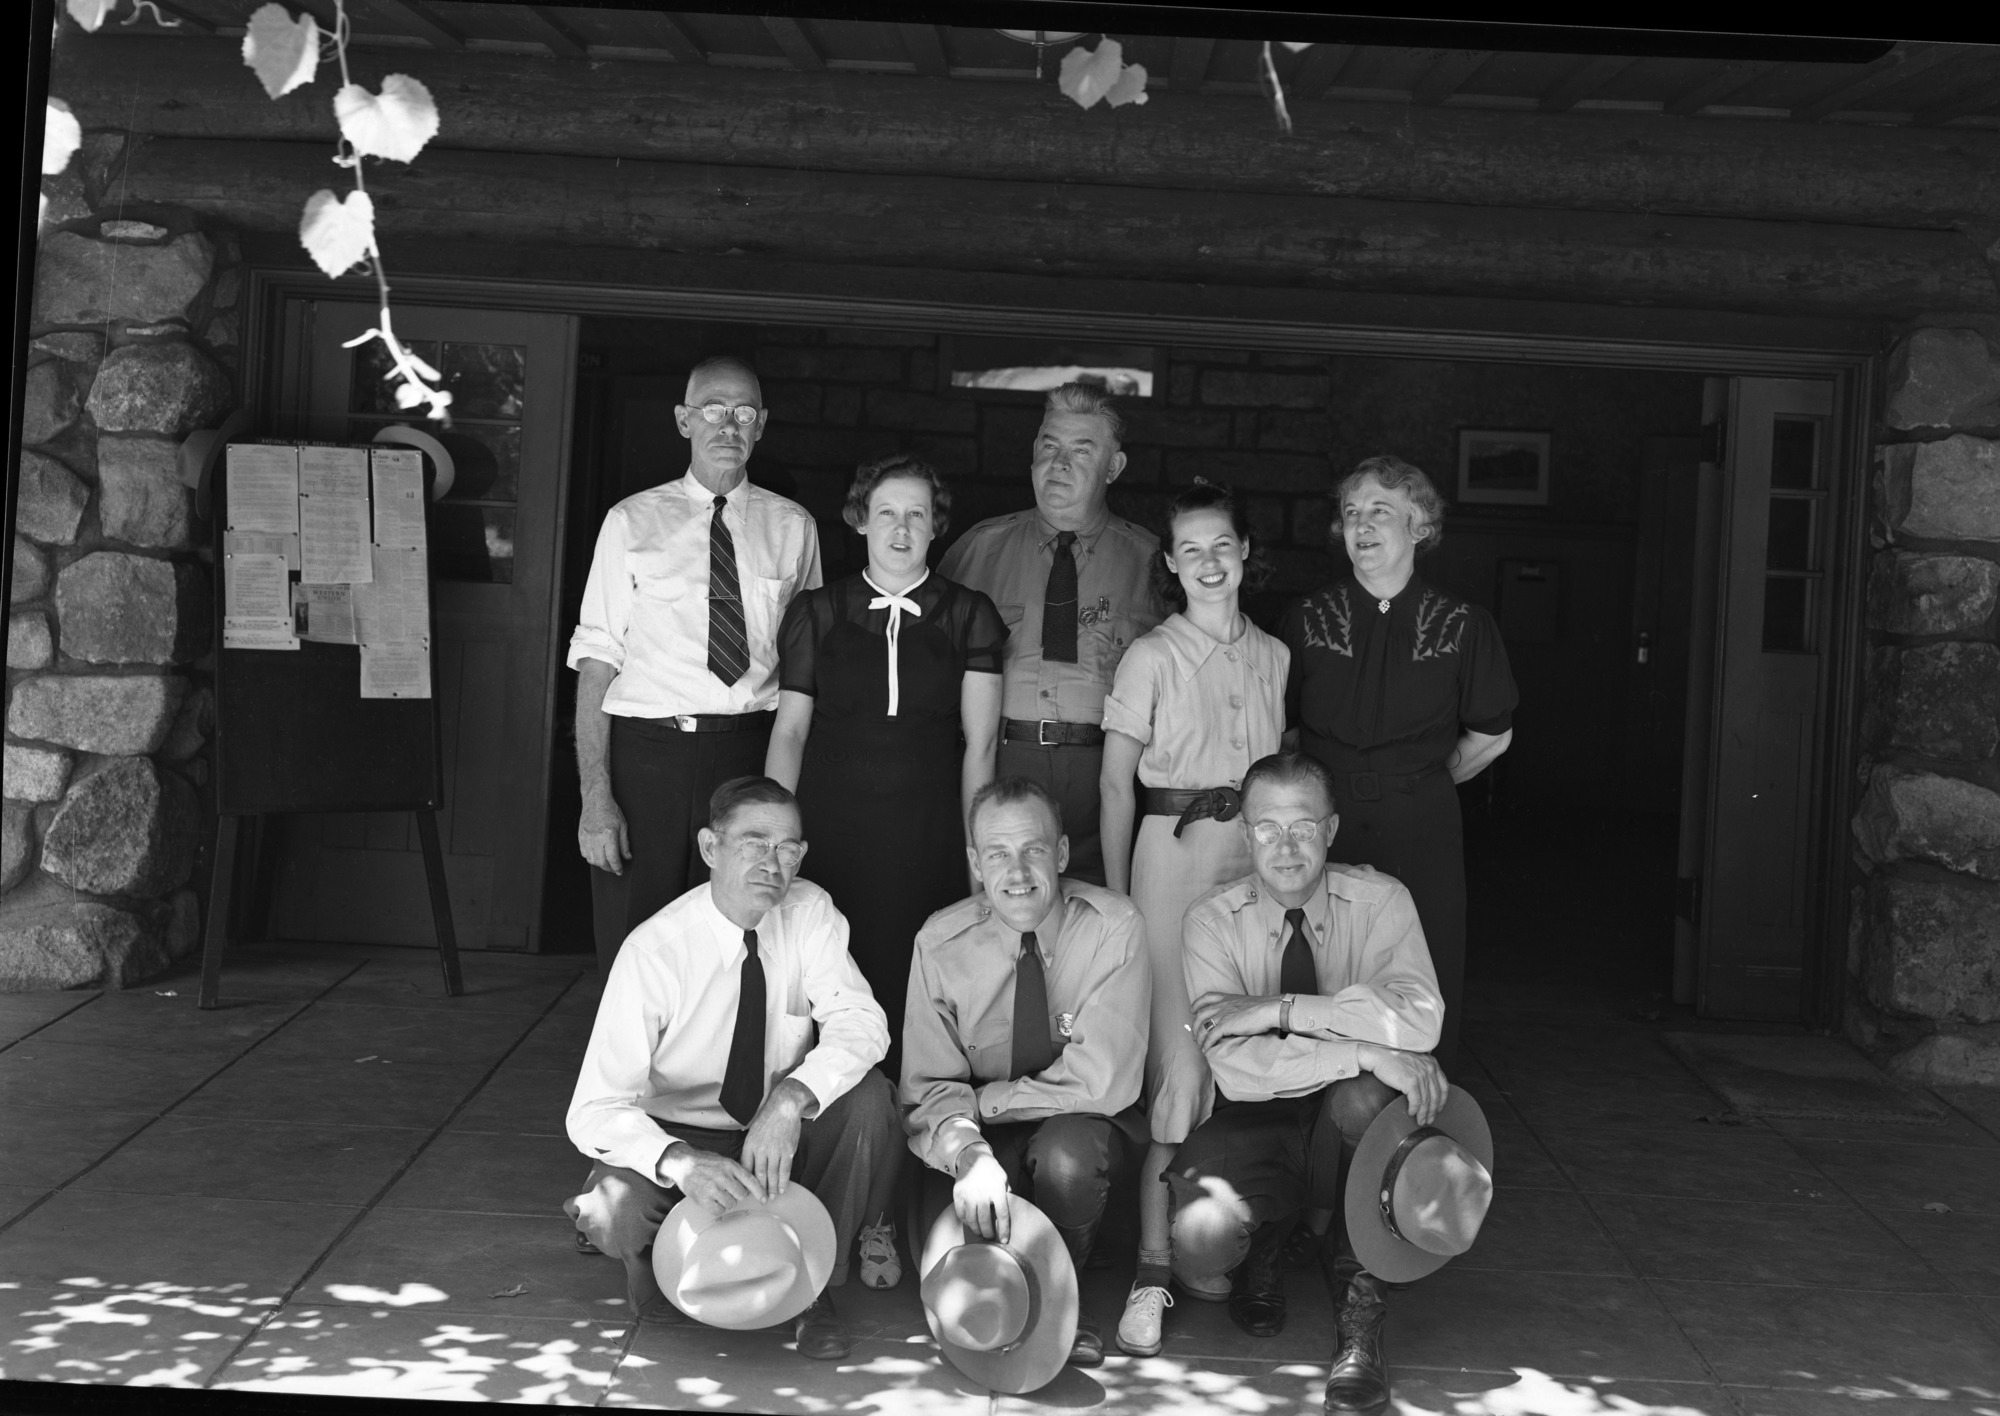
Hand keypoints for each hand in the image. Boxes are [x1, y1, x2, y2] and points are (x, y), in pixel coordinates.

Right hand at [578, 790, 629, 874]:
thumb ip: (625, 844)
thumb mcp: (623, 826)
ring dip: (599, 864)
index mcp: (608, 835)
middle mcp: (596, 838)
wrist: (596, 800)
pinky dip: (591, 857)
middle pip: (601, 862)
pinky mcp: (580, 837)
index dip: (617, 867)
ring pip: (591, 860)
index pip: (612, 858)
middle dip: (609, 868)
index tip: (620, 871)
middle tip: (614, 868)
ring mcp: (586, 838)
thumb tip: (627, 857)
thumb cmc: (611, 811)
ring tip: (606, 862)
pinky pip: (584, 853)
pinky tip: (597, 855)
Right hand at [664, 1142, 765, 1212]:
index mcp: (730, 1166)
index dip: (760, 1191)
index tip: (765, 1199)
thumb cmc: (705, 1162)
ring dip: (727, 1201)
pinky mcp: (703, 1199)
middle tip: (729, 1191)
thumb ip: (737, 1171)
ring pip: (731, 1204)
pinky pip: (719, 1211)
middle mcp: (723, 1177)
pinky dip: (717, 1208)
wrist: (682, 1163)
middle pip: (742, 1195)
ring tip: (717, 1194)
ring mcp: (713, 1188)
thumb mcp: (723, 1160)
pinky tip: (712, 1201)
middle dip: (737, 1195)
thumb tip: (752, 1184)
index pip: (751, 1180)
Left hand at [740, 1082, 809, 1197]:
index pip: (745, 1168)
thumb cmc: (767, 1119)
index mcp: (749, 1145)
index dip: (746, 1181)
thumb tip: (745, 1164)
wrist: (783, 1107)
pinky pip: (785, 1170)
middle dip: (760, 1190)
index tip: (747, 1191)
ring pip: (772, 1175)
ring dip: (772, 1188)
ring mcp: (775, 1151)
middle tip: (761, 1200)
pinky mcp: (787, 1151)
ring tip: (772, 1197)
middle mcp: (761, 1150)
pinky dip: (783, 1181)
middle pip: (759, 1175)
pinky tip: (782, 1188)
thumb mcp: (753, 1132)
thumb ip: (750, 1148)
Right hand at [953, 1151, 1010, 1243]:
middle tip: (990, 1237)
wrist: (973, 1156)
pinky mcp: (958, 1193)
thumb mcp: (1003, 1180)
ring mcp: (968, 1194)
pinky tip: (970, 1222)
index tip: (1004, 1240)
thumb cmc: (991, 1170)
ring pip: (972, 1220)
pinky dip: (965, 1221)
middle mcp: (982, 1193)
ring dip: (976, 1229)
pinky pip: (960, 1213)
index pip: (1002, 1215)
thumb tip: (1009, 1212)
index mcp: (997, 1190)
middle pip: (985, 1221)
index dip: (1004, 1230)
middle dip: (988, 1233)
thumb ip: (1005, 1196)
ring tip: (980, 1232)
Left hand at [1189, 991, 1281, 1041]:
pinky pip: (1211, 1036)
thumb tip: (1238, 1016)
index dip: (1197, 1004)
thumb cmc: (1263, 1007)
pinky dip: (1206, 1044)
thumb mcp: (1246, 1003)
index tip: (1192, 1010)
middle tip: (1195, 1035)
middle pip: (1200, 1015)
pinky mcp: (1226, 1025)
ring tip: (1200, 1045)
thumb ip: (1237, 1008)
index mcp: (1226, 998)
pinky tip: (1206, 1050)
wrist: (1269, 1009)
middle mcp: (1221, 1005)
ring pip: (1203, 1027)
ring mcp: (1222, 1015)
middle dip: (1195, 1026)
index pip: (1206, 997)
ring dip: (1199, 1038)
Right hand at [1357, 1044, 1446, 1126]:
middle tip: (1430, 1119)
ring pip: (1426, 1101)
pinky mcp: (1411, 1082)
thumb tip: (1427, 1089)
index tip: (1439, 1108)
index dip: (1442, 1100)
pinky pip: (1416, 1101)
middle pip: (1436, 1096)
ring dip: (1423, 1114)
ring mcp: (1420, 1075)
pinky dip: (1414, 1109)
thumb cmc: (1393, 1058)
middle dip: (1433, 1111)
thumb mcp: (1414, 1060)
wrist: (1379, 1056)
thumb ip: (1423, 1071)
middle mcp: (1429, 1069)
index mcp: (1432, 1063)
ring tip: (1420, 1120)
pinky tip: (1412, 1113)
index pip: (1444, 1086)